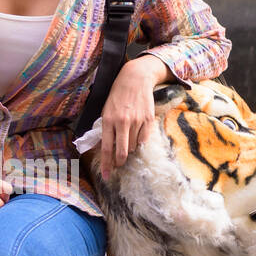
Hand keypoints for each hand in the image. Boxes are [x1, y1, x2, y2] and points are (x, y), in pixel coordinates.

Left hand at [97, 57, 162, 179]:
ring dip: (129, 149)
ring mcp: (137, 121)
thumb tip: (106, 147)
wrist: (135, 79)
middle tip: (118, 166)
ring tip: (127, 139)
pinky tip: (137, 134)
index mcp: (108, 120)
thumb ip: (106, 128)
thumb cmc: (117, 95)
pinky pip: (144, 139)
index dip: (106, 164)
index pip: (106, 148)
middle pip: (122, 152)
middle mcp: (122, 122)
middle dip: (120, 162)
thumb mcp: (106, 110)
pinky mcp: (149, 120)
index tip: (106, 175)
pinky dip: (140, 141)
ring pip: (133, 147)